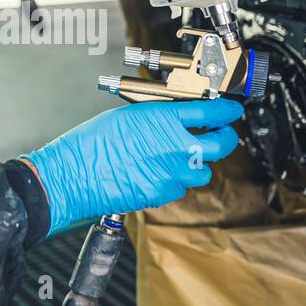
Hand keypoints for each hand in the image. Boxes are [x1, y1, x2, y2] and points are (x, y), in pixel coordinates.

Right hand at [25, 99, 243, 235]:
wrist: (73, 176)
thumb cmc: (92, 143)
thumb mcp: (129, 114)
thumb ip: (161, 116)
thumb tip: (181, 116)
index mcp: (164, 120)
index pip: (212, 112)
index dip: (227, 112)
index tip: (231, 112)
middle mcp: (175, 147)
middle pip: (222, 145)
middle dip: (226, 138)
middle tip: (221, 134)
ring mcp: (172, 173)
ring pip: (204, 171)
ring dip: (199, 163)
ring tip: (182, 156)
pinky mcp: (164, 193)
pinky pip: (181, 186)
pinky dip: (176, 179)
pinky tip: (158, 172)